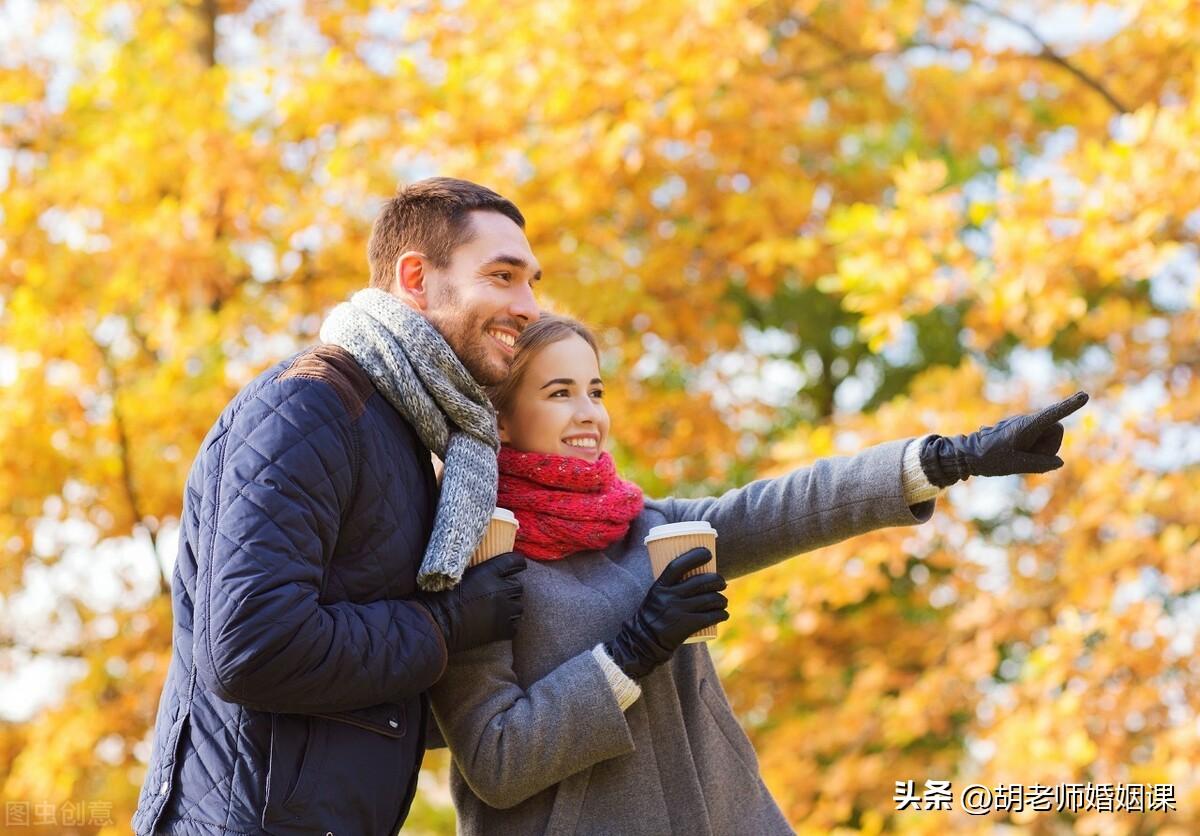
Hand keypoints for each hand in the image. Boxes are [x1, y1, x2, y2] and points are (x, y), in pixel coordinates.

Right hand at [416, 551, 526, 653]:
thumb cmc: (439, 597)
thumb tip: (487, 571)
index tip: (518, 566)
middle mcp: (500, 589)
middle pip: (518, 586)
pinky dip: (507, 626)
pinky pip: (514, 626)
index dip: (518, 564)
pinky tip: (494, 626)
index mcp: (489, 572)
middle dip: (509, 589)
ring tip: (494, 612)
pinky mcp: (502, 629)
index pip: (515, 562)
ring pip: (518, 606)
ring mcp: (504, 610)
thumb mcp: (458, 575)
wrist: (436, 624)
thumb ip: (479, 572)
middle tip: (496, 595)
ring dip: (509, 608)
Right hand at [603, 548, 728, 679]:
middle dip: (717, 580)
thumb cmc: (654, 615)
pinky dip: (721, 614)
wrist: (644, 641)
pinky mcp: (686, 626)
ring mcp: (678, 611)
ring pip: (709, 599)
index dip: (694, 556)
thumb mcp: (656, 595)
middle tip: (722, 582)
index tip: (708, 553)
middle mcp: (669, 597)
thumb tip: (697, 574)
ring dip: (721, 599)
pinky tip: (724, 614)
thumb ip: (672, 585)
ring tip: (723, 601)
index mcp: (660, 586)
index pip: (677, 566)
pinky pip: (710, 617)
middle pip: (700, 582)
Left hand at [919, 391, 1088, 486]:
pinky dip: (1033, 450)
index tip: (1085, 396)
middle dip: (1049, 446)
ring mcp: (1025, 423)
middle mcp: (1027, 420)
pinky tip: (1014, 454)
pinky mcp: (1022, 428)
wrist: (968, 454)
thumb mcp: (1016, 465)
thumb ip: (1040, 464)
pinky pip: (1039, 440)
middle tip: (1025, 456)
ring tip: (1017, 454)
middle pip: (1056, 431)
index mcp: (1027, 426)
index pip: (1052, 414)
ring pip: (1048, 437)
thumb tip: (1059, 462)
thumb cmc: (990, 459)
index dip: (1070, 406)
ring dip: (1040, 449)